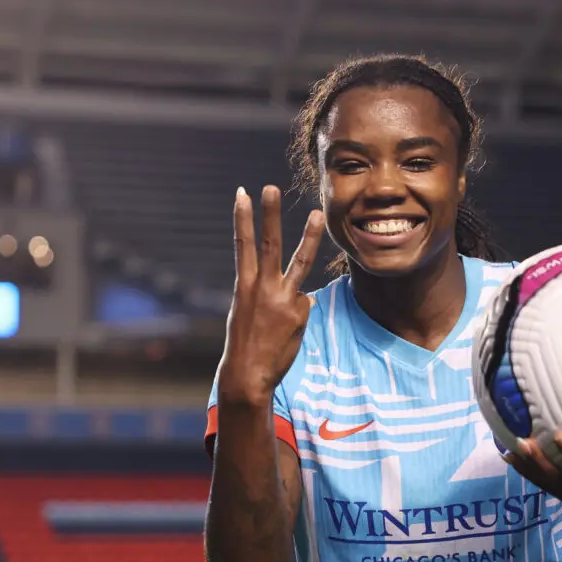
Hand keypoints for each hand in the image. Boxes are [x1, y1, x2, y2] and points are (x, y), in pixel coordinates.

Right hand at [217, 185, 324, 405]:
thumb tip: (304, 297)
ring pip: (300, 262)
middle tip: (271, 187)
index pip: (243, 245)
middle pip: (270, 244)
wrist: (248, 374)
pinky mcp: (299, 313)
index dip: (242, 218)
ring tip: (318, 214)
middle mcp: (262, 288)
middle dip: (270, 214)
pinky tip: (286, 330)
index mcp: (244, 286)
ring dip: (309, 236)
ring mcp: (283, 299)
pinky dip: (297, 314)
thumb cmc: (247, 344)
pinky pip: (303, 305)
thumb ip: (271, 297)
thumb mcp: (250, 314)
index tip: (242, 194)